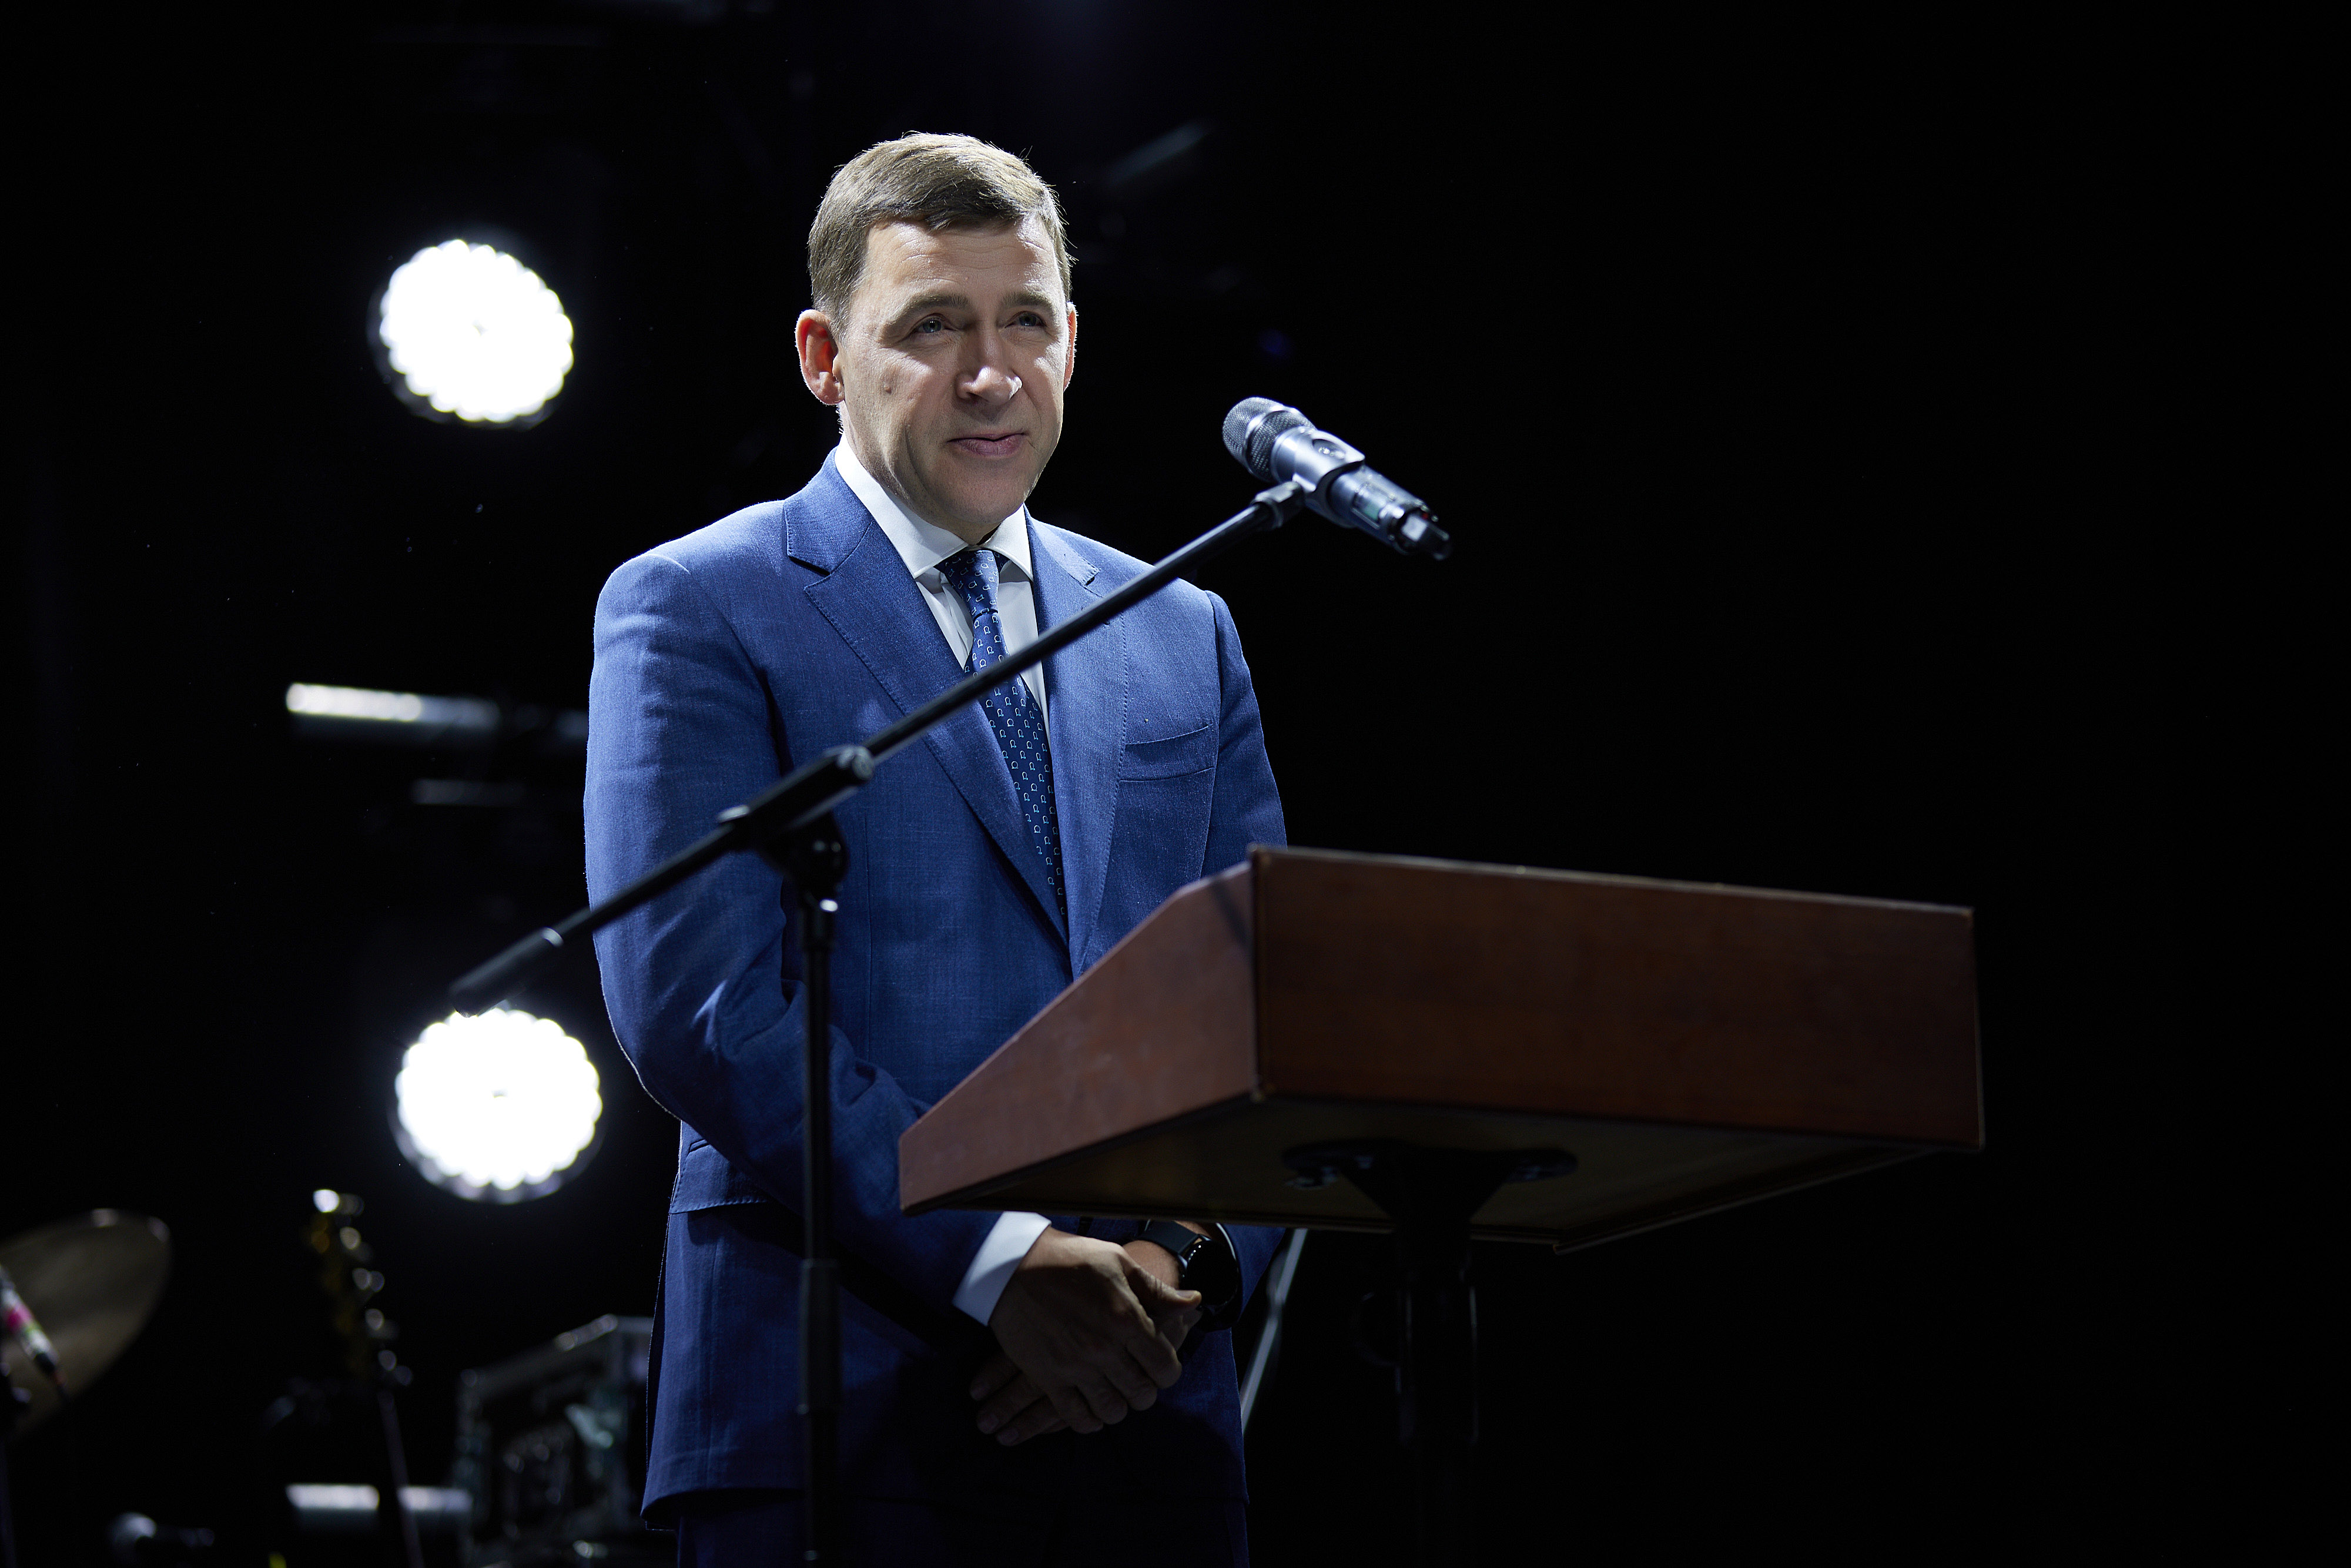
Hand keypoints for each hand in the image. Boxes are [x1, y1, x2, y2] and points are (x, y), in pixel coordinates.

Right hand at [971, 1228, 1200, 1443]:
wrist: (1013, 1264)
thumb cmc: (1070, 1258)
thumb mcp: (1119, 1263)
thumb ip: (1157, 1290)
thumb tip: (1194, 1302)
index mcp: (1127, 1318)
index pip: (1165, 1367)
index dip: (1167, 1372)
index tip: (1159, 1367)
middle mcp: (1105, 1348)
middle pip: (1141, 1394)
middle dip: (1144, 1391)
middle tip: (1137, 1381)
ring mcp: (1075, 1366)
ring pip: (1112, 1411)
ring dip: (1118, 1407)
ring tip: (1114, 1394)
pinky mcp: (1047, 1377)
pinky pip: (1075, 1417)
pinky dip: (1088, 1420)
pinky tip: (1090, 1409)